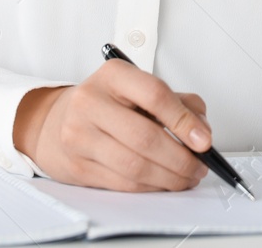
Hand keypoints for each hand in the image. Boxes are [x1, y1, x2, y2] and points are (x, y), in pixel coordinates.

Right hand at [12, 61, 211, 190]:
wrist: (56, 121)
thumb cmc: (107, 103)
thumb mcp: (140, 89)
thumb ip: (179, 103)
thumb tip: (202, 132)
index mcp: (113, 75)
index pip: (154, 95)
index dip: (184, 120)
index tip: (205, 141)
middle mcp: (91, 102)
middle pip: (145, 137)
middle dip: (181, 158)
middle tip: (200, 167)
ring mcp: (79, 136)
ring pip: (135, 166)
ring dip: (170, 178)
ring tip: (186, 177)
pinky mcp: (78, 166)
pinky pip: (123, 183)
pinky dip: (151, 187)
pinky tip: (163, 182)